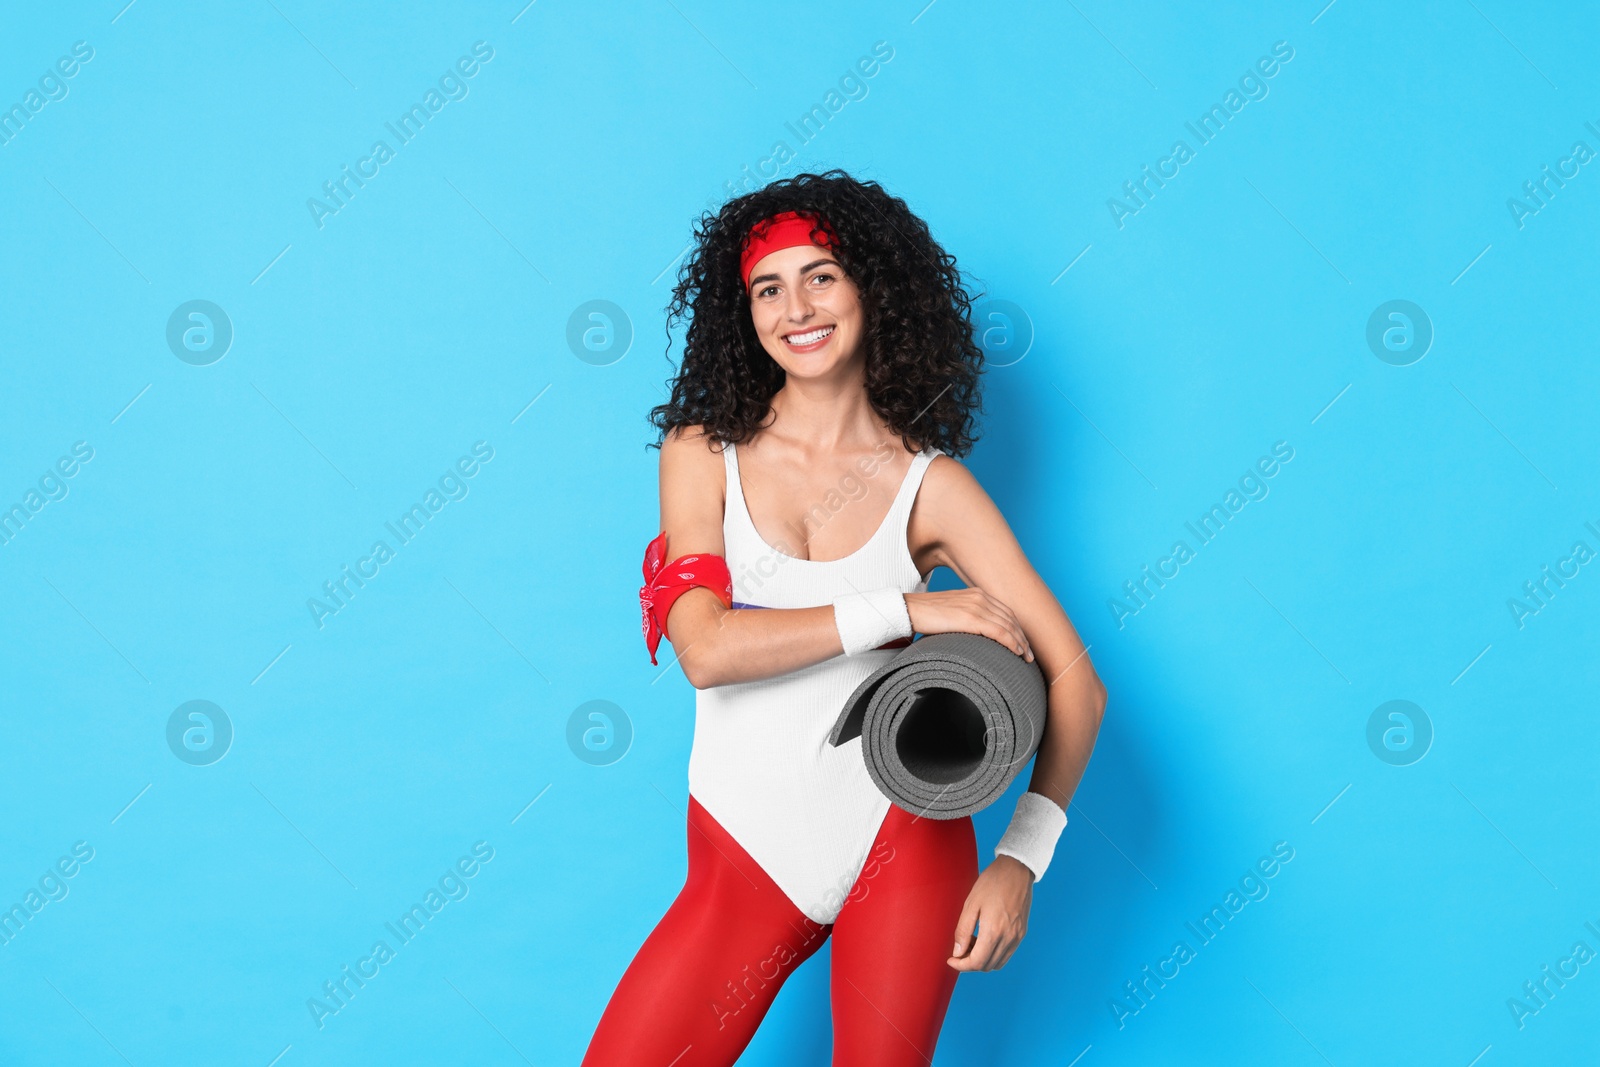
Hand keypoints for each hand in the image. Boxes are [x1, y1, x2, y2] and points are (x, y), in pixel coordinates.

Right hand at [905, 589, 1033, 661]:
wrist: (909, 609)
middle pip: (1011, 618)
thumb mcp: (952, 611)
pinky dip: (1011, 642)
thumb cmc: (926, 614)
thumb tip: (974, 636)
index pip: (1005, 611)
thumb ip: (966, 618)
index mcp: (976, 594)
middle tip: (1029, 654)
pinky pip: (999, 631)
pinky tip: (1016, 651)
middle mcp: (980, 597)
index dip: (1017, 627)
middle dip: (1022, 636)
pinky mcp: (971, 618)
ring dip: (1020, 642)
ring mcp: (976, 606)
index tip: (1022, 642)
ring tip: (1025, 657)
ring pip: (1008, 625)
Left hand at [948, 854, 1032, 970]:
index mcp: (993, 931)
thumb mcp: (971, 904)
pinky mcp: (1022, 933)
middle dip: (970, 963)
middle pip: (986, 965)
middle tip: (959, 949)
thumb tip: (958, 952)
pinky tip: (984, 940)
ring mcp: (1017, 937)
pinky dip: (994, 954)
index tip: (951, 959)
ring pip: (997, 963)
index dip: (961, 965)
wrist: (1016, 870)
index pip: (976, 962)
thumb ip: (963, 930)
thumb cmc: (991, 883)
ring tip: (971, 943)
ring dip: (982, 959)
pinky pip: (1007, 954)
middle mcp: (1008, 938)